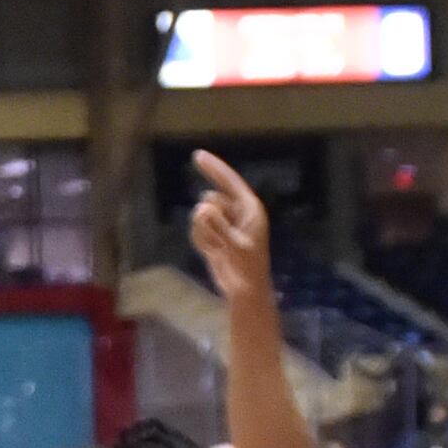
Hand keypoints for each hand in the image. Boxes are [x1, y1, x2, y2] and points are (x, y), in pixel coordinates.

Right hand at [188, 150, 272, 305]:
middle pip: (212, 200)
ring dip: (204, 232)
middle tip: (221, 241)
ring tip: (217, 249)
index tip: (197, 156)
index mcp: (250, 209)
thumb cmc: (248, 267)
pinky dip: (201, 240)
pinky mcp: (215, 235)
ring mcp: (225, 224)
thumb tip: (201, 207)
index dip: (214, 168)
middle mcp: (238, 212)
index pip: (230, 182)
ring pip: (202, 215)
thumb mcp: (235, 245)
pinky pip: (197, 229)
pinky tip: (212, 252)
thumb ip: (218, 225)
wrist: (245, 291)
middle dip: (209, 219)